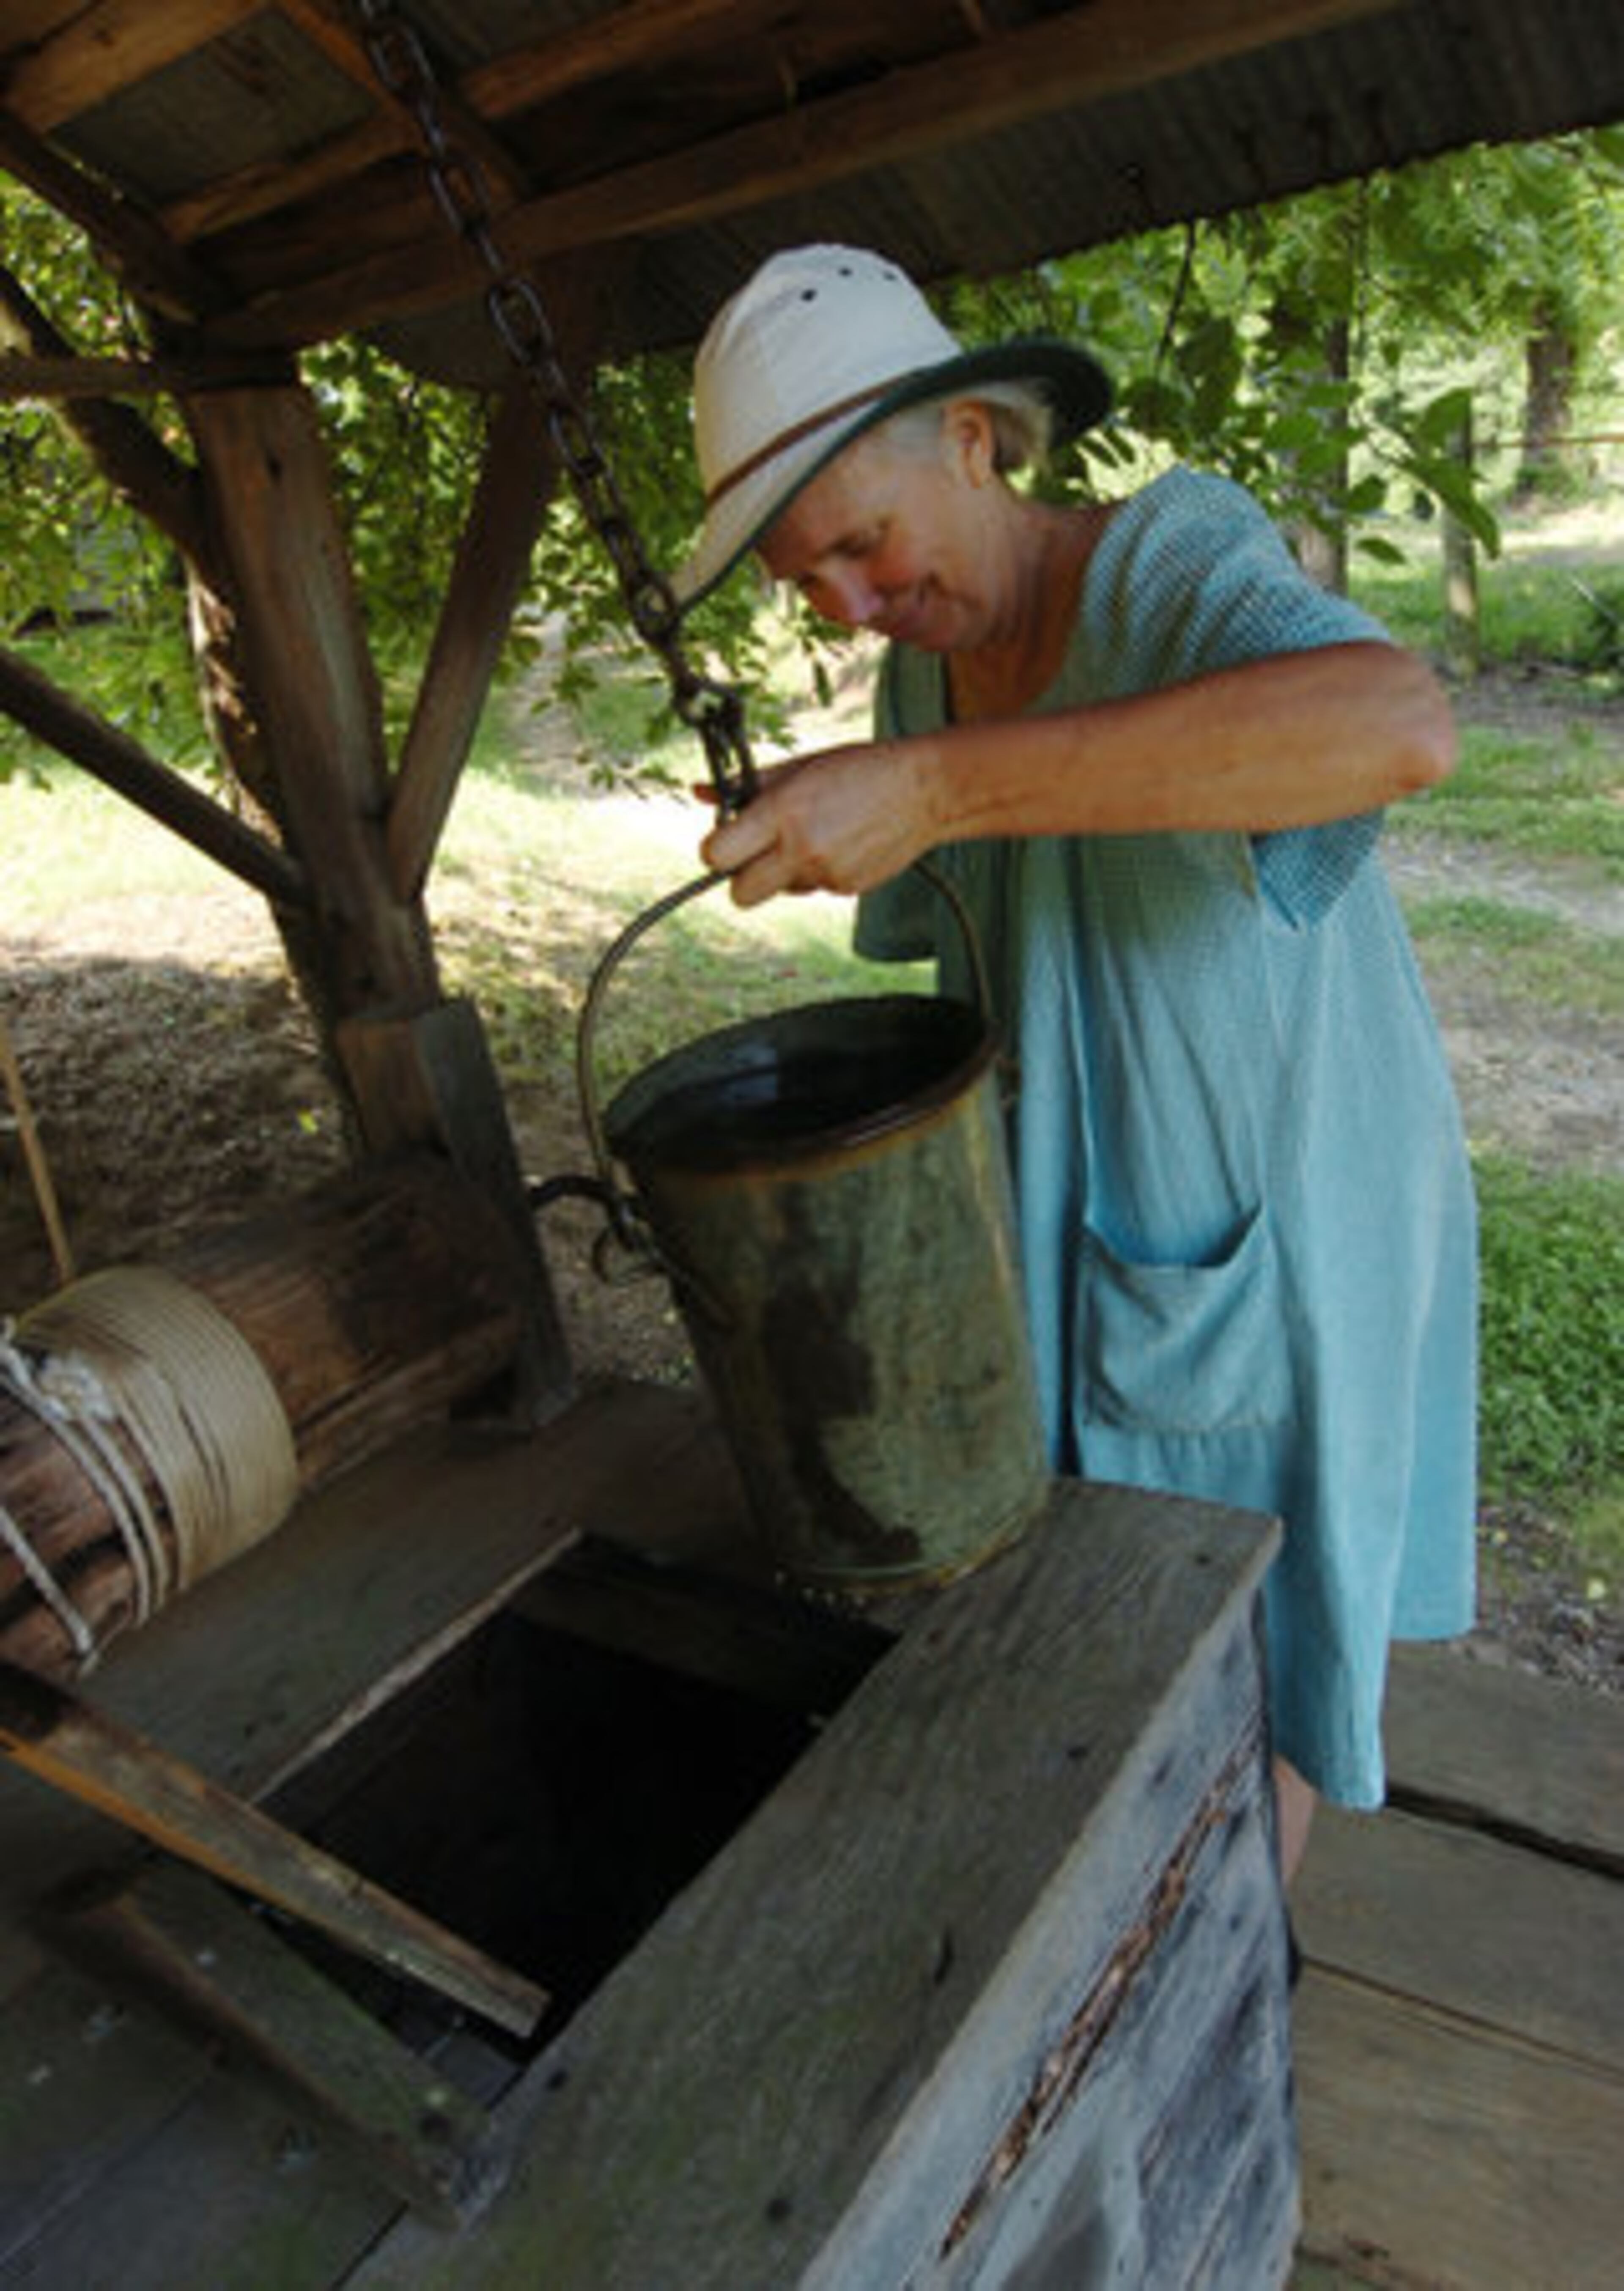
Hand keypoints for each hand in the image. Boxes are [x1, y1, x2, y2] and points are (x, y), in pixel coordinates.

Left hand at [699, 739, 933, 907]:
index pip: (717, 855)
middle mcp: (802, 849)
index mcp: (783, 813)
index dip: (715, 851)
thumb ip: (747, 784)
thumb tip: (700, 792)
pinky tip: (840, 842)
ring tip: (816, 833)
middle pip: (740, 894)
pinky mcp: (847, 889)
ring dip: (785, 871)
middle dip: (741, 878)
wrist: (924, 789)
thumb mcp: (799, 766)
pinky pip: (812, 889)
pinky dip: (817, 871)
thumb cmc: (857, 769)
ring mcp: (826, 874)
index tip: (726, 840)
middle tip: (757, 853)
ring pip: (779, 891)